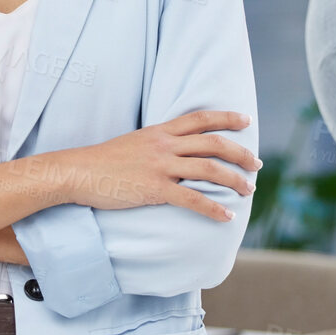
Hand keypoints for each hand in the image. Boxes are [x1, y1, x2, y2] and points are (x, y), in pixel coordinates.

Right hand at [53, 110, 257, 221]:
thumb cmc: (103, 161)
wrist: (78, 172)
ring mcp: (160, 166)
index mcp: (159, 131)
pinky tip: (227, 216)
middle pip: (213, 143)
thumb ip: (157, 144)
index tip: (245, 121)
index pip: (200, 119)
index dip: (226, 118)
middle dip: (240, 153)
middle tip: (256, 164)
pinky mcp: (155, 189)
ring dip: (234, 180)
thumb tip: (175, 152)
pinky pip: (192, 198)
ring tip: (249, 190)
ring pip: (209, 169)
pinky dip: (213, 208)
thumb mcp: (134, 143)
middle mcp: (164, 145)